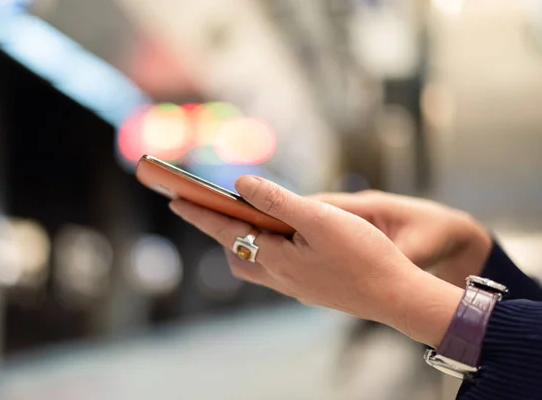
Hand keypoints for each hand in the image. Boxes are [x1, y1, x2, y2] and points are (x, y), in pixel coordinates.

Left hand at [169, 176, 462, 347]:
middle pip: (237, 254)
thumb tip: (240, 184)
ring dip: (247, 241)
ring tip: (251, 218)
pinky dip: (270, 250)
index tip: (174, 199)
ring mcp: (295, 286)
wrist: (397, 296)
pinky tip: (287, 239)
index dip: (198, 213)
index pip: (225, 231)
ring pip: (256, 264)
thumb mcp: (319, 218)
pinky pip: (277, 269)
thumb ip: (277, 201)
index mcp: (275, 259)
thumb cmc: (363, 255)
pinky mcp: (311, 288)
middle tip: (215, 208)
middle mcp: (279, 277)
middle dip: (221, 231)